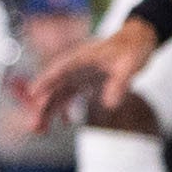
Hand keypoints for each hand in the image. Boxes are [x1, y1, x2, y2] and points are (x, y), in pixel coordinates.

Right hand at [23, 18, 159, 128]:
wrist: (139, 40)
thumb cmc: (133, 47)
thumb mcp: (130, 64)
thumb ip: (120, 83)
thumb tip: (110, 105)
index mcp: (81, 57)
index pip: (58, 70)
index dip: (44, 81)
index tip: (32, 94)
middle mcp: (75, 66)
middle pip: (53, 87)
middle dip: (41, 107)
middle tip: (35, 127)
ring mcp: (78, 74)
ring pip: (58, 94)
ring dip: (48, 111)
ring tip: (40, 131)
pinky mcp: (85, 81)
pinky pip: (69, 96)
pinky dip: (65, 108)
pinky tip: (65, 122)